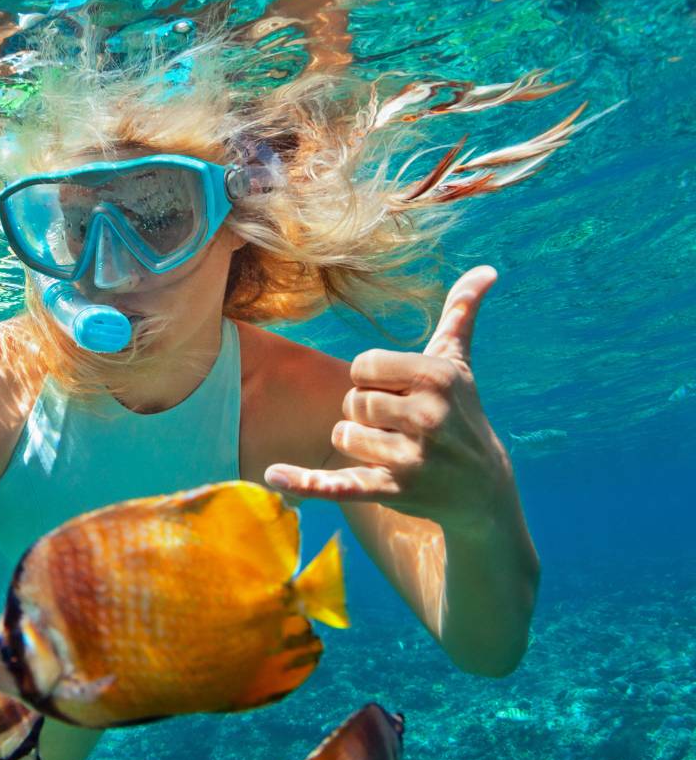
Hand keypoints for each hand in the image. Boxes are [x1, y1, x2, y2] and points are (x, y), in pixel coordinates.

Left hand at [264, 265, 512, 531]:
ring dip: (358, 443)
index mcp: (437, 377)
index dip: (372, 381)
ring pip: (343, 435)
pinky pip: (339, 483)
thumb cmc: (461, 414)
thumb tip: (486, 269)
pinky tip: (273, 476)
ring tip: (394, 450)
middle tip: (399, 426)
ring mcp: (412, 457)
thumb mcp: (460, 364)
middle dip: (366, 413)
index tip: (400, 393)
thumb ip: (460, 314)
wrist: (482, 488)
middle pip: (351, 401)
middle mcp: (428, 415)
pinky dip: (305, 483)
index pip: (362, 366)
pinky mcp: (393, 491)